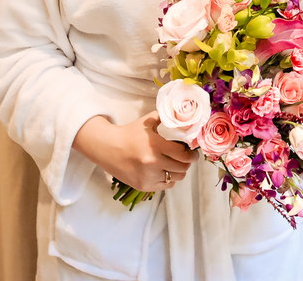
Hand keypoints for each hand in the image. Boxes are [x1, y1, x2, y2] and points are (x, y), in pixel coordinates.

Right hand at [73, 112, 195, 190]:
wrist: (108, 148)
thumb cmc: (129, 134)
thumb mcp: (147, 122)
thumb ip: (164, 117)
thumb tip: (180, 116)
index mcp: (155, 145)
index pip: (182, 154)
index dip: (192, 154)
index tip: (194, 152)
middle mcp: (152, 163)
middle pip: (182, 167)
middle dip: (187, 162)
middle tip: (187, 158)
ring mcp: (148, 176)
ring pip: (176, 178)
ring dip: (179, 171)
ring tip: (176, 164)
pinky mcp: (143, 186)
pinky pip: (165, 185)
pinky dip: (169, 179)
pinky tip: (166, 171)